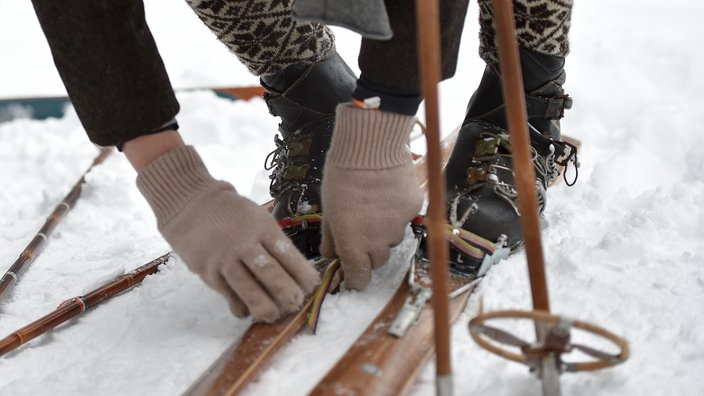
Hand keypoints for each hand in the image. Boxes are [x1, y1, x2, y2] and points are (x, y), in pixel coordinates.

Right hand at [137, 146, 318, 321]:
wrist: (190, 204)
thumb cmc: (231, 213)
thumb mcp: (257, 217)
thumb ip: (272, 242)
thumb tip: (294, 271)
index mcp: (262, 227)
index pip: (287, 254)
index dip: (302, 273)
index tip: (312, 286)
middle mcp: (244, 243)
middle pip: (270, 273)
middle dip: (287, 293)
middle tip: (296, 304)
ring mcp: (225, 258)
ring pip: (248, 288)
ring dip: (264, 306)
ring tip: (274, 316)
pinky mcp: (208, 271)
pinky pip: (227, 293)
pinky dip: (239, 305)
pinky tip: (247, 312)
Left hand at [321, 104, 422, 289]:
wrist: (371, 147)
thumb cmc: (342, 176)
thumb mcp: (328, 209)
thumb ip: (331, 237)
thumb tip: (330, 255)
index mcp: (353, 244)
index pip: (359, 278)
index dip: (355, 279)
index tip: (352, 276)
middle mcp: (378, 241)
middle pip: (377, 260)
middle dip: (368, 252)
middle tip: (360, 230)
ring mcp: (399, 225)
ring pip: (392, 239)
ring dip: (383, 231)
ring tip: (374, 206)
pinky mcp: (413, 209)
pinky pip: (405, 219)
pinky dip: (396, 212)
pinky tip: (387, 193)